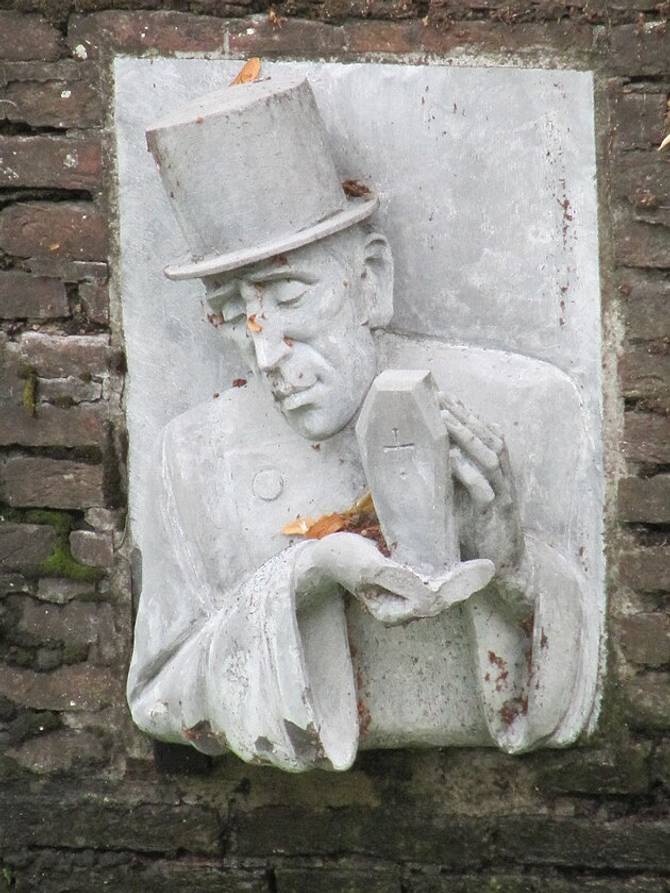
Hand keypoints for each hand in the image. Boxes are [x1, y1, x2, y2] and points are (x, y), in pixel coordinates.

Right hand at [299, 532, 492, 625]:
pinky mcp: (404, 584)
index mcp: (392, 611)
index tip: (478, 570)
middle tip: (486, 568)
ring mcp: (402, 597)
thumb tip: (430, 595)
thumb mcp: (369, 567)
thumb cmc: (343, 558)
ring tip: (482, 567)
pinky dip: (447, 574)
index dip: (457, 587)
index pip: (433, 602)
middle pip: (440, 600)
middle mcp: (400, 609)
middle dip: (464, 585)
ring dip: (459, 581)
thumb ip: (397, 580)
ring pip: (438, 593)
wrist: (323, 556)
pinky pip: (431, 582)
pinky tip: (462, 564)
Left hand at [439, 394, 524, 577]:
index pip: (487, 435)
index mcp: (499, 474)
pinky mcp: (497, 516)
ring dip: (466, 435)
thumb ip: (452, 482)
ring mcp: (504, 497)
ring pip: (490, 457)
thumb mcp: (463, 503)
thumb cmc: (481, 535)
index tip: (446, 395)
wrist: (507, 571)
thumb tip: (423, 461)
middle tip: (440, 396)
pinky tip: (450, 457)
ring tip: (443, 418)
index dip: (469, 414)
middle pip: (490, 438)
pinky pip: (483, 489)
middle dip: (465, 415)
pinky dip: (467, 471)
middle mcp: (505, 480)